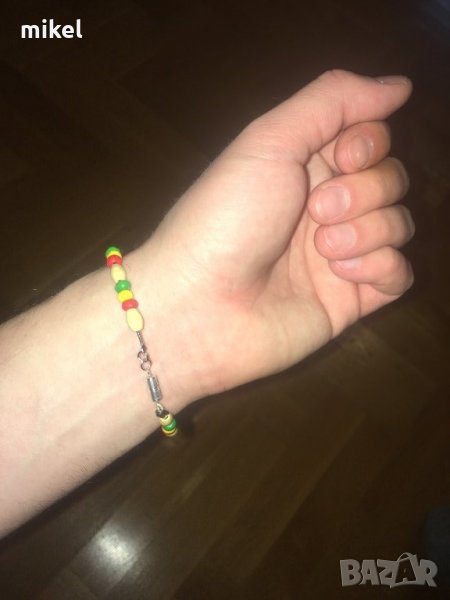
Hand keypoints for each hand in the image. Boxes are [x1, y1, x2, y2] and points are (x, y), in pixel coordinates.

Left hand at [138, 70, 413, 402]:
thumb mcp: (268, 141)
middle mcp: (326, 206)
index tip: (342, 157)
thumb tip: (398, 85)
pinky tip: (341, 274)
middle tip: (316, 210)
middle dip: (363, 190)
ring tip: (321, 249)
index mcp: (304, 165)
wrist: (201, 306)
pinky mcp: (350, 299)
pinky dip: (380, 267)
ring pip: (398, 224)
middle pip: (391, 179)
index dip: (369, 142)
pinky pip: (398, 274)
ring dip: (367, 230)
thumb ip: (331, 102)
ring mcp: (340, 254)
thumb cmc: (226, 217)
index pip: (371, 137)